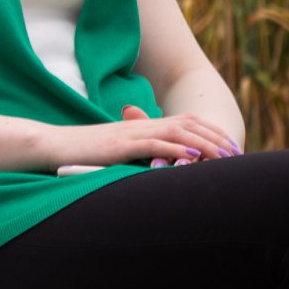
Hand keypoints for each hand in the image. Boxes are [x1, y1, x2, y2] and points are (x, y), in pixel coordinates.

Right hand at [49, 106, 238, 170]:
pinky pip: (154, 145)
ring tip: (223, 156)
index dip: (209, 132)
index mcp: (140, 125)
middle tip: (236, 153)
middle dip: (215, 137)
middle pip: (187, 124)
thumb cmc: (81, 153)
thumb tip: (159, 166)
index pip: (184, 121)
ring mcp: (131, 133)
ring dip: (203, 144)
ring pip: (177, 133)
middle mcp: (140, 125)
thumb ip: (136, 153)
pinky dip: (176, 149)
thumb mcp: (114, 152)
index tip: (228, 147)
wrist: (53, 145)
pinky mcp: (120, 145)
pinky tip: (192, 157)